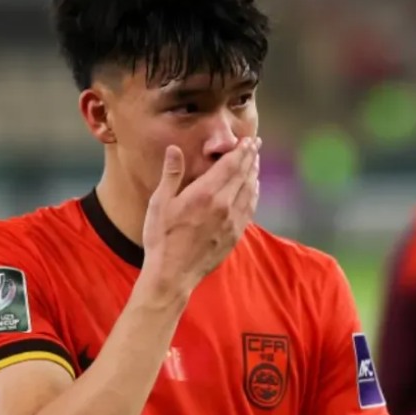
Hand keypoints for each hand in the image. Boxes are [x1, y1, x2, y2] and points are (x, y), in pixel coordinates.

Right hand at [141, 138, 260, 293]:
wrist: (172, 274)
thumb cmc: (161, 238)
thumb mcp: (159, 203)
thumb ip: (171, 175)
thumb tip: (174, 149)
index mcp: (205, 194)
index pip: (231, 165)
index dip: (241, 151)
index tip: (249, 140)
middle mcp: (224, 205)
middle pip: (244, 175)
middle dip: (251, 158)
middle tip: (256, 145)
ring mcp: (232, 222)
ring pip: (250, 191)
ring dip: (254, 174)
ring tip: (256, 162)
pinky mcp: (235, 235)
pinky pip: (250, 209)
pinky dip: (254, 194)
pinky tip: (253, 189)